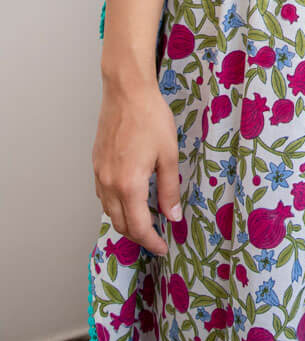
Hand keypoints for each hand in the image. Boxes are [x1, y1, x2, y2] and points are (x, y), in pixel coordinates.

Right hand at [92, 79, 182, 256]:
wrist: (127, 92)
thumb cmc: (150, 118)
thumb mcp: (169, 155)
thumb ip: (169, 189)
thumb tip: (172, 215)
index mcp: (129, 185)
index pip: (138, 227)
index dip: (152, 242)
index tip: (163, 247)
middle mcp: (109, 184)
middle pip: (120, 224)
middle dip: (139, 236)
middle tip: (157, 237)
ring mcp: (100, 174)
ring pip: (109, 212)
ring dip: (126, 222)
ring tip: (146, 221)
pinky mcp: (96, 164)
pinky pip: (104, 196)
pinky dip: (116, 206)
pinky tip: (130, 199)